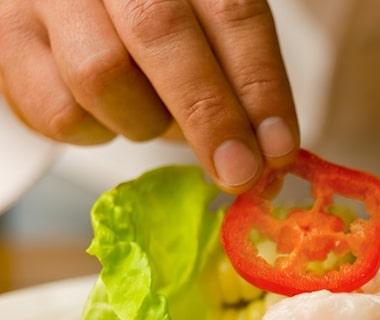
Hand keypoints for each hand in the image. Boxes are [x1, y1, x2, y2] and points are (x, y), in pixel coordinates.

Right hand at [0, 0, 298, 193]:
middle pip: (162, 34)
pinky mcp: (6, 35)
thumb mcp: (206, 29)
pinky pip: (57, 111)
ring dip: (144, 121)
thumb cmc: (154, 21)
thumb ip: (237, 78)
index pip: (232, 13)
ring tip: (152, 114)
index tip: (279, 148)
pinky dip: (95, 132)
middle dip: (209, 116)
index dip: (260, 87)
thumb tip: (265, 152)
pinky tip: (106, 113)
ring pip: (102, 75)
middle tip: (237, 171)